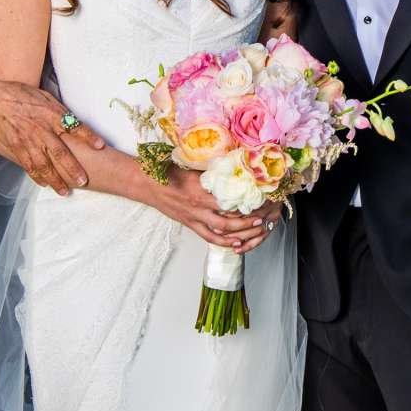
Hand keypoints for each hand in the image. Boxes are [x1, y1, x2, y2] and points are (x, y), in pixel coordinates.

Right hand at [0, 80, 102, 193]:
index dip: (88, 136)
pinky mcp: (16, 147)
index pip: (74, 126)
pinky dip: (37, 177)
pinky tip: (45, 184)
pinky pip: (29, 165)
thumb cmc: (21, 95)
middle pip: (60, 152)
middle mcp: (41, 129)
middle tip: (83, 180)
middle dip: (73, 168)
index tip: (101, 146)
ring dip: (55, 180)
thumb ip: (59, 111)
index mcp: (51, 114)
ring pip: (44, 165)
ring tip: (65, 191)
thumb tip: (74, 120)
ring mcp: (28, 140)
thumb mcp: (45, 97)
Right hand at [148, 169, 274, 252]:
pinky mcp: (190, 224)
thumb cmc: (168, 172)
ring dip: (240, 231)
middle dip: (248, 220)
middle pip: (229, 217)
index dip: (246, 200)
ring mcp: (194, 217)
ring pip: (221, 230)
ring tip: (255, 229)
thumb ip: (212, 172)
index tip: (261, 197)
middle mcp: (199, 205)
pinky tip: (236, 242)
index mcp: (201, 188)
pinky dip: (224, 241)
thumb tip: (234, 167)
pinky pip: (209, 237)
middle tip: (263, 218)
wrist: (147, 184)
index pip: (229, 197)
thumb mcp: (193, 167)